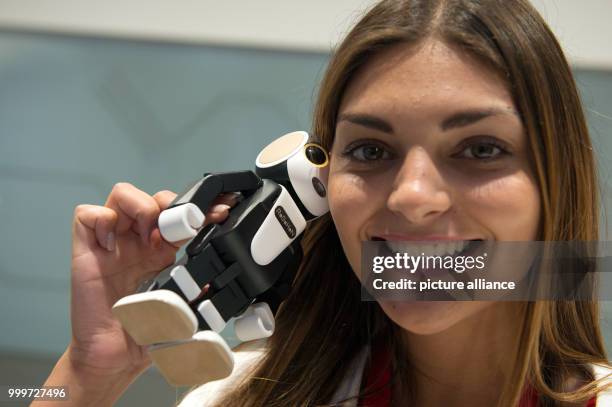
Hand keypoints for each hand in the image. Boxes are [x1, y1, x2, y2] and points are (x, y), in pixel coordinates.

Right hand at [68, 182, 236, 378]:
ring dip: (140, 205)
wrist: (116, 358)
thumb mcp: (182, 304)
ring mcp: (112, 243)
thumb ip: (198, 287)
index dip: (201, 208)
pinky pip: (86, 215)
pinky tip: (112, 244)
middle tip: (181, 226)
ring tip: (148, 232)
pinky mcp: (86, 251)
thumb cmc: (145, 331)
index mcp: (162, 250)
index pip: (180, 214)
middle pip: (153, 197)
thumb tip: (216, 277)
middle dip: (172, 204)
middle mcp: (137, 242)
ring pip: (121, 195)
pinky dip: (101, 218)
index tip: (221, 211)